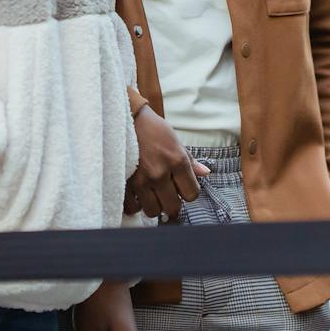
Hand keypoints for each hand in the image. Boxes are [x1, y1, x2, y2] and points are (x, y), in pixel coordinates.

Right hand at [126, 106, 208, 220]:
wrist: (125, 119)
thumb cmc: (152, 129)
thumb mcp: (175, 141)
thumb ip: (190, 161)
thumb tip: (205, 173)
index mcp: (177, 161)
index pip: (192, 194)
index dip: (188, 193)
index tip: (182, 188)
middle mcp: (160, 173)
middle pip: (173, 208)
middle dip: (172, 203)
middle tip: (167, 194)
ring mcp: (141, 180)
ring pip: (154, 212)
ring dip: (154, 205)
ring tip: (152, 194)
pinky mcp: (124, 183)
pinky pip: (132, 208)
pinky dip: (136, 205)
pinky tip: (138, 196)